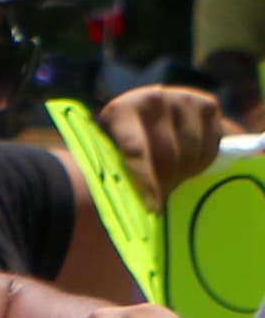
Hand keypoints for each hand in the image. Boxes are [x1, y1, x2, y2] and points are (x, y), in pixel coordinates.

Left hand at [101, 83, 227, 209]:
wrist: (143, 112)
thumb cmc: (117, 143)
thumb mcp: (107, 154)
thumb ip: (115, 174)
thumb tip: (124, 218)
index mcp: (120, 111)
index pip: (136, 151)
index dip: (147, 184)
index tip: (153, 209)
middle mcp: (153, 99)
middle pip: (167, 158)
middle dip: (165, 185)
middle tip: (160, 202)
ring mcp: (182, 99)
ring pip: (191, 155)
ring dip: (183, 175)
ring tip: (170, 182)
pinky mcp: (207, 105)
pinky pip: (210, 149)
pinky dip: (200, 164)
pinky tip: (185, 165)